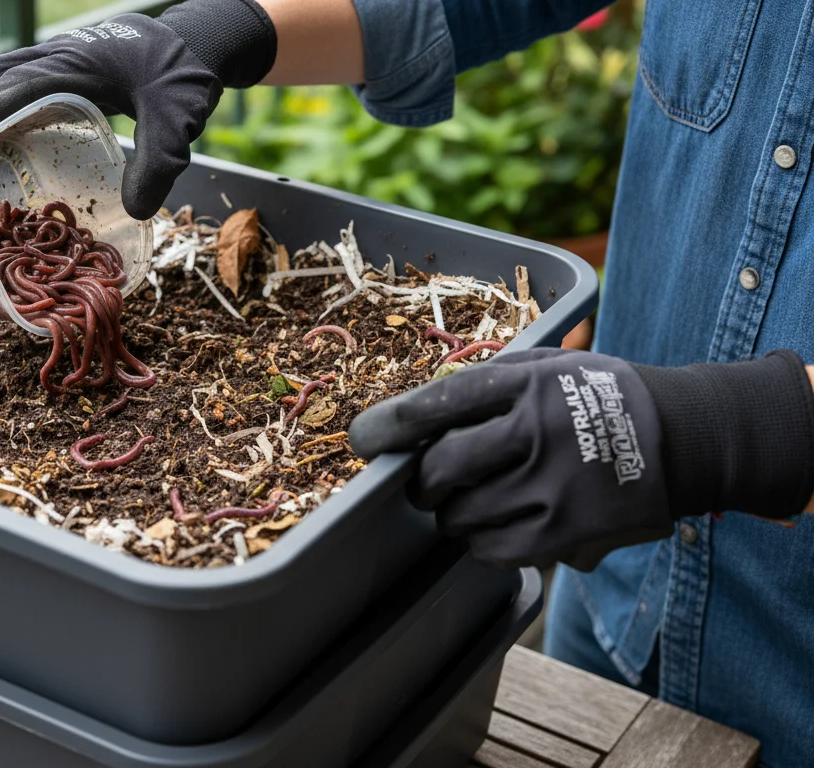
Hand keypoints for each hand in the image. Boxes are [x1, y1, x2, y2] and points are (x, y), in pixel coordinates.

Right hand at [0, 0, 276, 219]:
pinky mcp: (56, 79)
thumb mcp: (181, 119)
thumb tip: (135, 210)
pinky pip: (9, 92)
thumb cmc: (185, 78)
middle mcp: (55, 58)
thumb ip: (162, 160)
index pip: (14, 88)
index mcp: (76, 62)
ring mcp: (53, 65)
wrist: (195, 46)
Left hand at [349, 348, 673, 570]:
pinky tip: (495, 528)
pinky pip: (494, 549)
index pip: (437, 404)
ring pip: (462, 515)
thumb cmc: (601, 396)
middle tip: (425, 484)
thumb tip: (416, 413)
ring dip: (453, 514)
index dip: (389, 425)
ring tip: (470, 504)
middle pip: (441, 468)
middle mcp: (537, 432)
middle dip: (421, 482)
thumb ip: (487, 383)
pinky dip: (482, 543)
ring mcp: (554, 486)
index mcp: (527, 384)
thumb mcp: (549, 366)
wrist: (686, 437)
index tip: (363, 439)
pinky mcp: (569, 531)